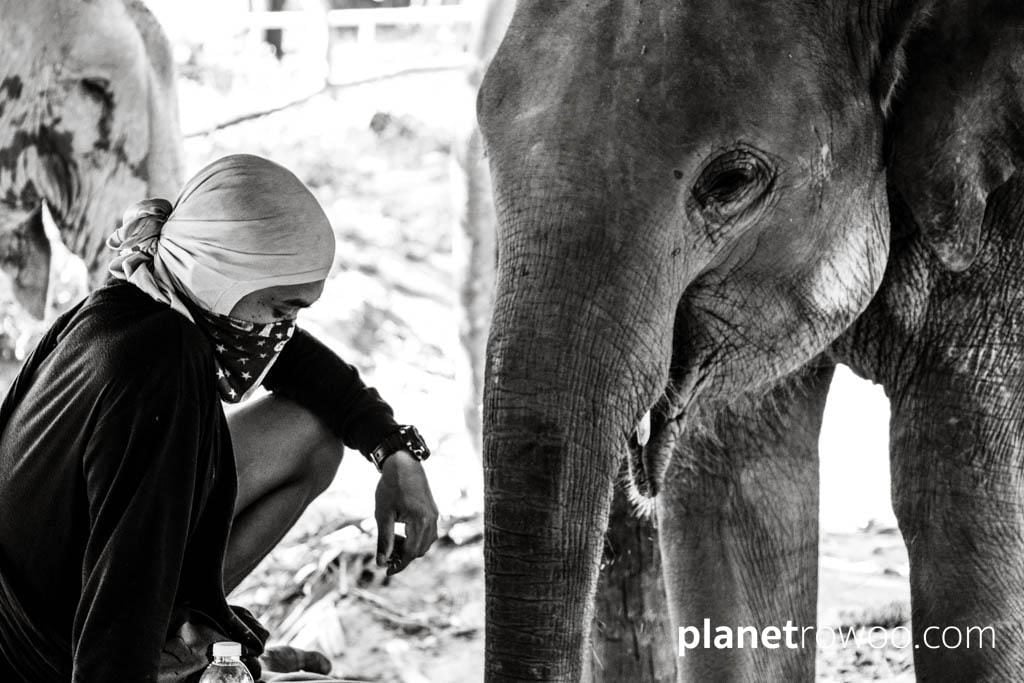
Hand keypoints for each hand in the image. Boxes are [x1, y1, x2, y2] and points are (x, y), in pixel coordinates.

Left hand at [374, 450, 438, 574]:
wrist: (404, 464)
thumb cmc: (391, 487)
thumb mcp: (383, 514)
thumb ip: (384, 540)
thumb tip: (381, 562)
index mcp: (420, 521)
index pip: (412, 552)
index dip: (399, 564)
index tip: (387, 570)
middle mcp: (432, 520)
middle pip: (420, 550)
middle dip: (404, 556)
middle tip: (387, 552)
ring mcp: (434, 516)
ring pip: (426, 543)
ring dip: (410, 548)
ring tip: (393, 540)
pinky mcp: (433, 512)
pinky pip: (428, 533)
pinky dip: (415, 538)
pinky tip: (401, 532)